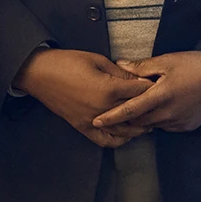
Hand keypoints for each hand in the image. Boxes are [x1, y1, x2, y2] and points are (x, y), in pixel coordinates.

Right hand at [15, 49, 153, 147]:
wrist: (40, 74)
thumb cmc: (67, 63)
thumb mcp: (98, 60)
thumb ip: (120, 72)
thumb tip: (137, 78)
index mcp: (108, 90)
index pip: (140, 91)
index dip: (151, 87)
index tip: (160, 84)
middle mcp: (103, 109)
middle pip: (136, 113)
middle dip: (150, 109)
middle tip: (159, 104)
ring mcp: (93, 121)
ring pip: (124, 131)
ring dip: (139, 127)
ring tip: (149, 121)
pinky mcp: (83, 127)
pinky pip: (105, 140)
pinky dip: (118, 140)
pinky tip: (126, 135)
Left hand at [92, 49, 200, 133]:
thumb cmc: (197, 64)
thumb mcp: (168, 60)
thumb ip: (142, 67)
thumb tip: (120, 66)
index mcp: (161, 96)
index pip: (130, 110)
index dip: (112, 117)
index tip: (96, 121)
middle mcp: (169, 113)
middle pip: (139, 122)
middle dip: (127, 118)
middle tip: (117, 110)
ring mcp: (180, 122)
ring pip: (153, 125)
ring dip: (144, 118)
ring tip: (141, 106)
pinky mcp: (188, 126)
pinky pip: (167, 126)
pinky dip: (160, 119)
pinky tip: (162, 108)